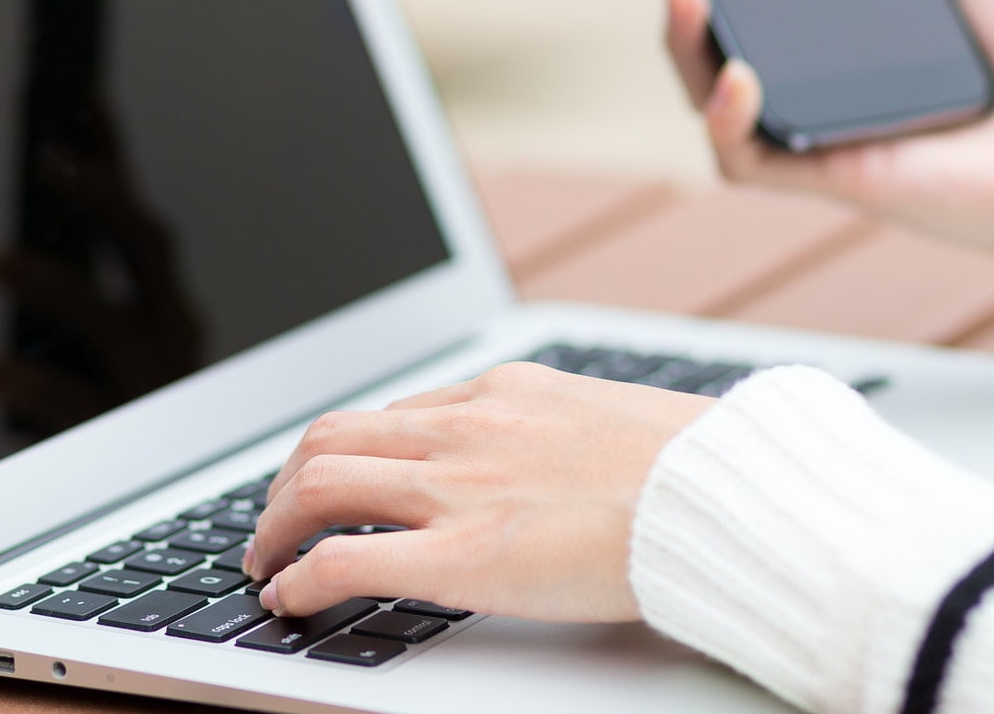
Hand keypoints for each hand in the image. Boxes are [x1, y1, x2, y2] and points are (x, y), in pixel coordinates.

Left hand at [242, 362, 711, 620]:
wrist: (727, 498)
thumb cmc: (695, 471)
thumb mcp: (615, 423)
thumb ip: (564, 438)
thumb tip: (564, 463)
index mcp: (507, 392)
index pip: (396, 412)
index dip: (348, 451)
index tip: (334, 480)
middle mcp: (466, 427)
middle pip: (334, 437)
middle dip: (289, 483)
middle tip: (277, 523)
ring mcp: (458, 487)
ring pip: (319, 483)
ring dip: (275, 525)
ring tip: (266, 561)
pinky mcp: (461, 557)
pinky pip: (344, 559)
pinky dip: (298, 579)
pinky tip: (286, 599)